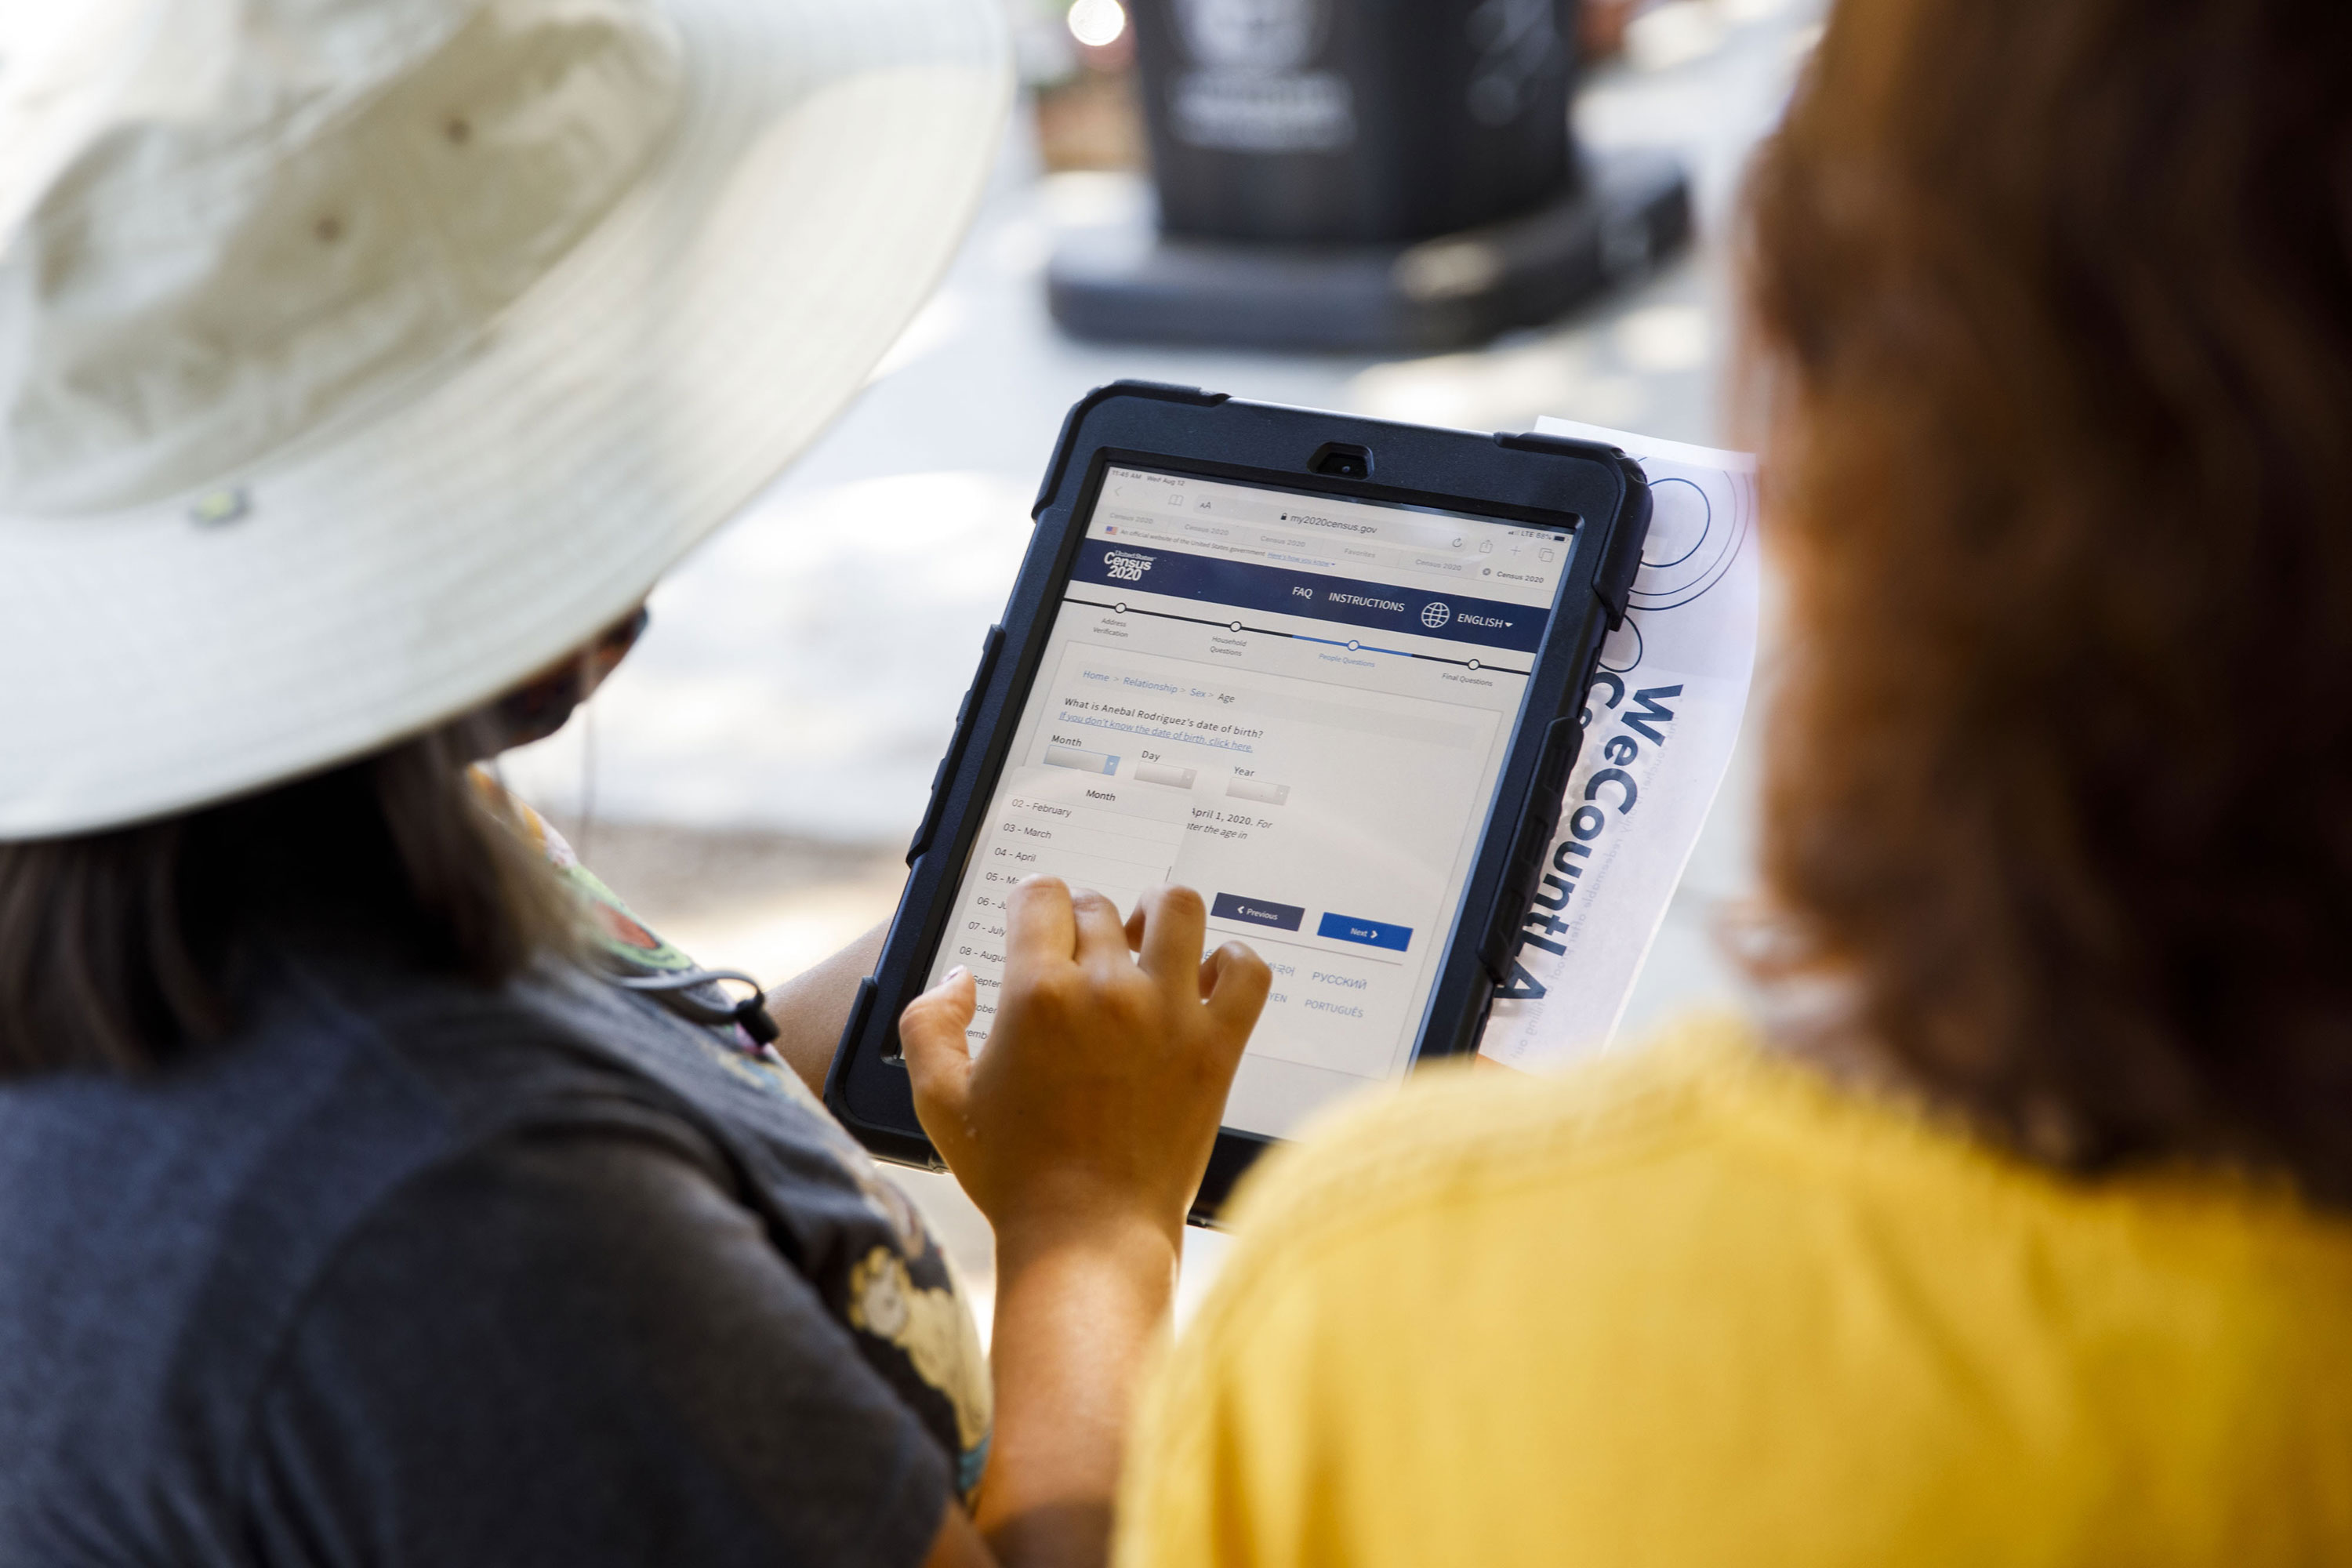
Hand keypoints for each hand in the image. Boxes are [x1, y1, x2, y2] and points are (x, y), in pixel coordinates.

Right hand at [900, 877, 1270, 1248]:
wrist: (1087, 1235)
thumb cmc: (1015, 1175)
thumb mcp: (938, 1100)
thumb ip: (929, 1024)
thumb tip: (961, 979)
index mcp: (1037, 995)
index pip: (1042, 893)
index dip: (1033, 905)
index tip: (1035, 927)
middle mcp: (1108, 992)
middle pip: (1100, 906)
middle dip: (1083, 924)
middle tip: (1081, 964)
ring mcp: (1170, 1014)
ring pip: (1178, 909)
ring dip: (1156, 918)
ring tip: (1146, 948)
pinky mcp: (1217, 1046)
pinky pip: (1246, 970)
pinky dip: (1231, 963)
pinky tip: (1205, 981)